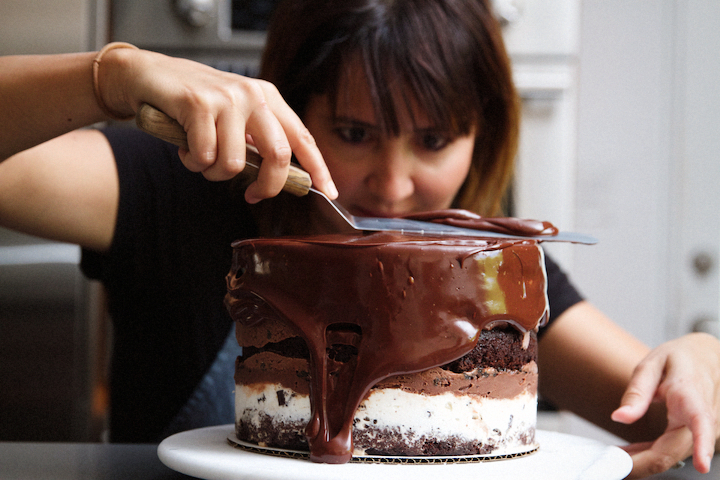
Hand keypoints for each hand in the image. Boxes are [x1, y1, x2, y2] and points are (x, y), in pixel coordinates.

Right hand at [99, 47, 336, 202]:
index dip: (318, 167)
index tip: (329, 192)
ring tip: (202, 155)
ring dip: (215, 172)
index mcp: (268, 98)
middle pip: (279, 156)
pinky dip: (193, 162)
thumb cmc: (194, 105)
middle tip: (253, 194)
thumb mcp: (234, 118)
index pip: (302, 137)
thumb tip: (280, 180)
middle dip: (267, 186)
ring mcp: (228, 98)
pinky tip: (186, 146)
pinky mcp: (199, 104)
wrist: (148, 76)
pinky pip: (205, 156)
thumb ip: (256, 143)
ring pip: (235, 164)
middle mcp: (254, 95)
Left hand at [611, 333, 719, 477]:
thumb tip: (619, 417)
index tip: (702, 465)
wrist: (706, 356)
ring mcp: (705, 429)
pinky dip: (652, 454)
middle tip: (612, 462)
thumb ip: (637, 391)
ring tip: (616, 454)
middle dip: (643, 463)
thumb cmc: (681, 358)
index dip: (703, 445)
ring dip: (645, 460)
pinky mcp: (698, 436)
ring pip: (673, 455)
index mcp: (692, 393)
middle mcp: (705, 415)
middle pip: (676, 450)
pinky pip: (674, 451)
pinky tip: (632, 453)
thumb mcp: (652, 364)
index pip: (702, 421)